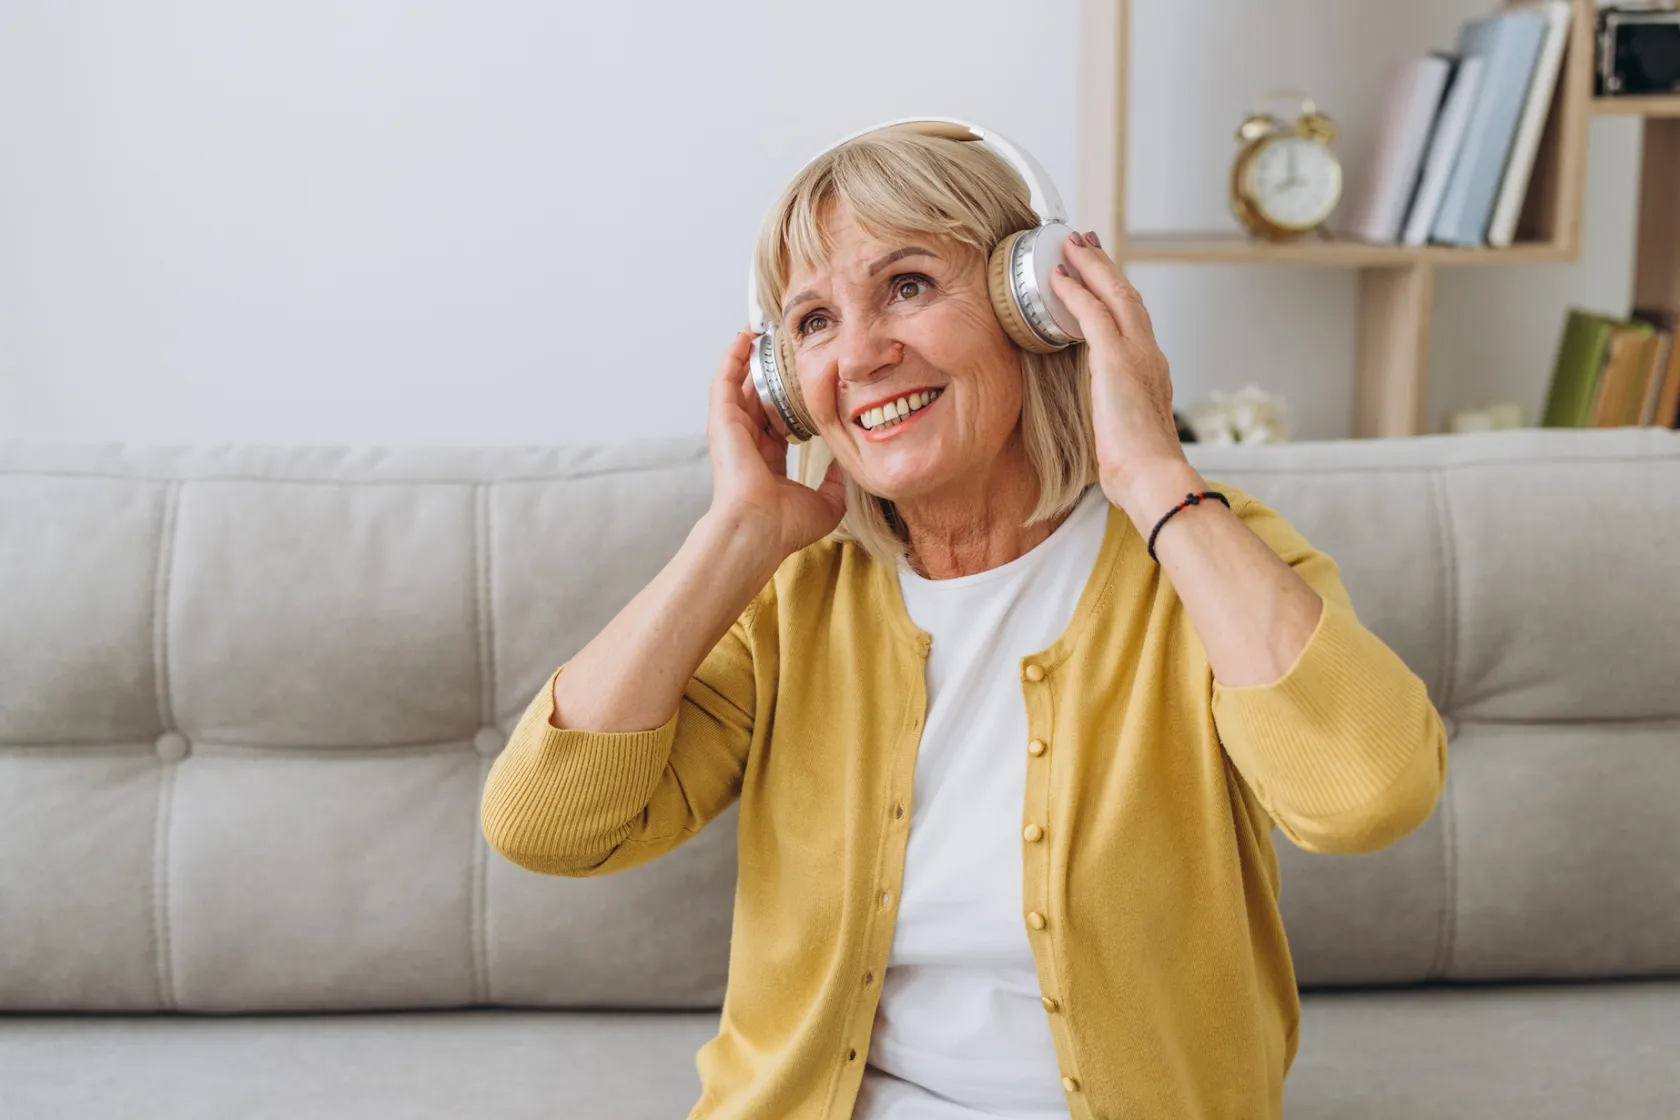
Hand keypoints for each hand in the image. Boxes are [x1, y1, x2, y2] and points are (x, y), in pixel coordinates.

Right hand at [705, 328, 846, 561]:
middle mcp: (747, 443)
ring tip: (764, 331)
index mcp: (767, 461)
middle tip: (785, 345)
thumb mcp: (827, 503)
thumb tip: (847, 466)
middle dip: (770, 371)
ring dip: (751, 357)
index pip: (778, 422)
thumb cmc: (785, 525)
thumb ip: (837, 483)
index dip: (790, 400)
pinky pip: (724, 380)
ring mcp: (732, 431)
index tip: (804, 380)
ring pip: (740, 384)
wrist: (759, 528)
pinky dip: (733, 357)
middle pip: (758, 397)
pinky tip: (745, 336)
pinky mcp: (722, 421)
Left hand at [1046, 232, 1203, 527]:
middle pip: (1128, 297)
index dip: (1114, 295)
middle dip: (1104, 268)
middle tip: (1083, 243)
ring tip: (1070, 246)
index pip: (1133, 321)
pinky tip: (1058, 278)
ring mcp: (1137, 354)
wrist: (1152, 477)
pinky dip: (1076, 293)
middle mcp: (1150, 355)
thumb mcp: (1123, 434)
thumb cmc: (1138, 468)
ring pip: (1115, 295)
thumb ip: (1114, 418)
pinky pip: (1093, 315)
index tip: (1098, 278)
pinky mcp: (1118, 360)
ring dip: (1091, 268)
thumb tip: (1103, 427)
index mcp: (1152, 372)